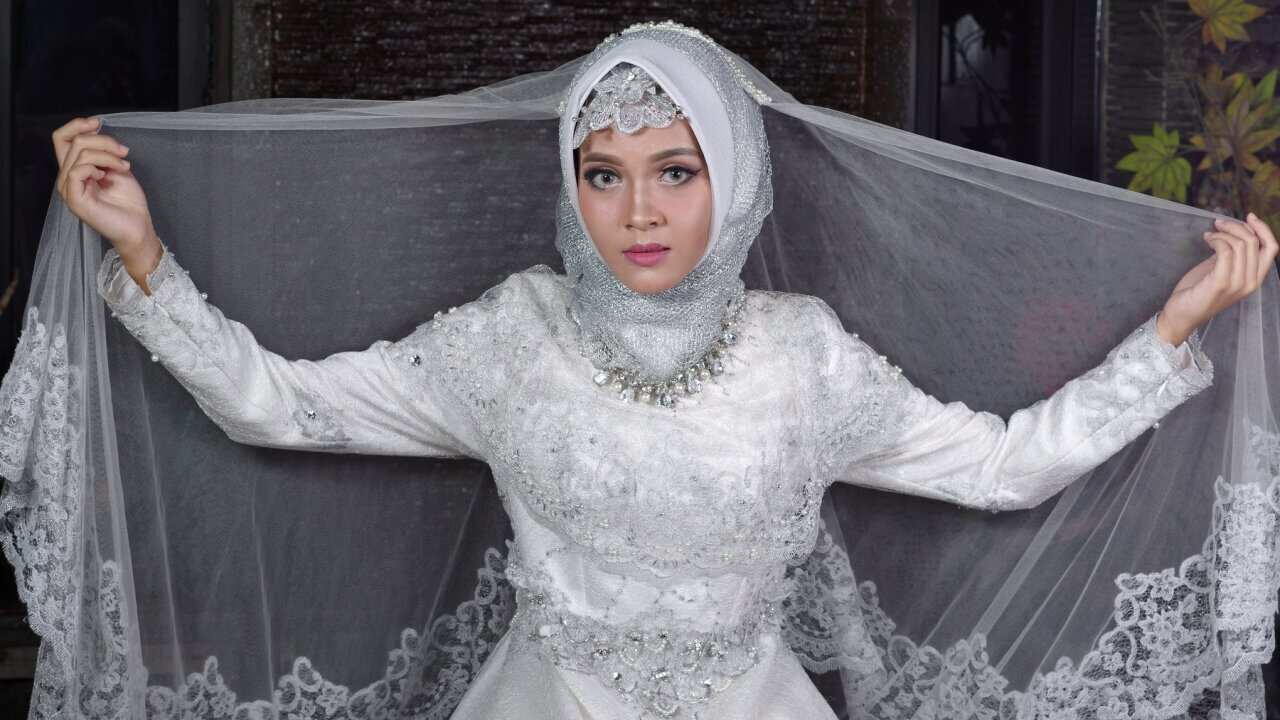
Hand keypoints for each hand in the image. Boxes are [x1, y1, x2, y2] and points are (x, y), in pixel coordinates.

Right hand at [53, 116, 161, 290]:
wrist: (138, 226)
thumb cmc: (128, 201)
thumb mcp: (116, 167)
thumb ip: (103, 150)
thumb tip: (94, 127)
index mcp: (75, 169)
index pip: (62, 138)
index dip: (77, 125)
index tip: (98, 123)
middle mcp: (67, 177)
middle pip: (74, 141)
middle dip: (103, 140)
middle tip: (124, 152)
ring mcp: (68, 189)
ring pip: (80, 153)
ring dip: (108, 155)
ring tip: (124, 166)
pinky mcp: (74, 199)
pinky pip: (77, 170)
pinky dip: (97, 167)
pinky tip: (108, 176)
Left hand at [1157, 212, 1277, 345]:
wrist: (1181, 314)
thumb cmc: (1198, 291)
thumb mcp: (1220, 269)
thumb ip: (1232, 254)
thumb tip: (1235, 232)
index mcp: (1254, 278)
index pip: (1272, 248)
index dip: (1263, 229)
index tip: (1249, 216)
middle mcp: (1250, 282)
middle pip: (1254, 242)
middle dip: (1235, 226)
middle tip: (1218, 224)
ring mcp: (1237, 284)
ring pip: (1240, 244)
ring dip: (1223, 233)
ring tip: (1209, 235)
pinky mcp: (1221, 284)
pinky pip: (1226, 251)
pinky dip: (1217, 240)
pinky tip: (1207, 239)